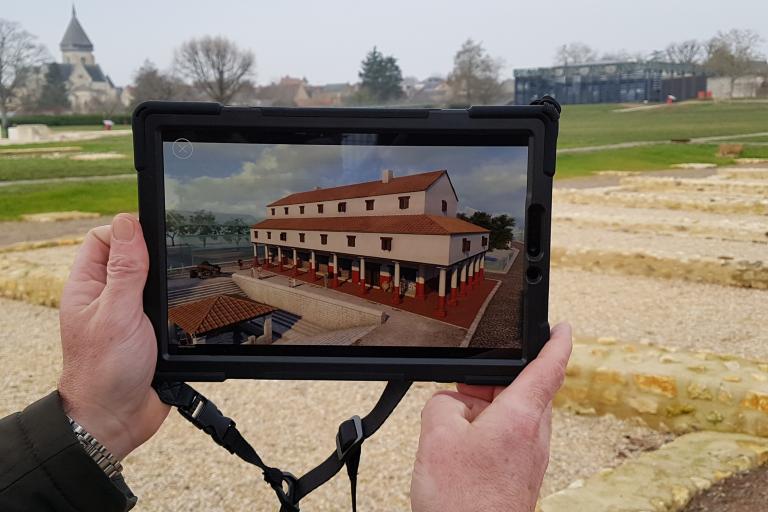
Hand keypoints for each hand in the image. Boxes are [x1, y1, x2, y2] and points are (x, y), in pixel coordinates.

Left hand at [58, 213, 168, 459]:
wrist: (118, 419)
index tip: (152, 237)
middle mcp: (107, 296)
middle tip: (172, 263)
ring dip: (168, 281)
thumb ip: (125, 267)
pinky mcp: (150, 330)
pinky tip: (188, 308)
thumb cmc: (105, 371)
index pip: (104, 238)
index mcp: (88, 286)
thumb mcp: (117, 312)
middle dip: (155, 254)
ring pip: (154, 280)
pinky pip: (167, 306)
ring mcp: (129, 313)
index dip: (128, 231)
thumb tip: (128, 221)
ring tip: (180, 286)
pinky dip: (178, 304)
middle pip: (133, 256)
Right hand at [410, 323, 572, 511]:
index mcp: (521, 416)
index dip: (556, 341)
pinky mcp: (520, 472)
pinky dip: (484, 432)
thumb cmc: (463, 502)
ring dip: (483, 411)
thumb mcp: (436, 436)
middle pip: (520, 390)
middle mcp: (533, 435)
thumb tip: (453, 403)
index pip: (549, 367)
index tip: (562, 326)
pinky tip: (460, 451)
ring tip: (455, 431)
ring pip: (509, 414)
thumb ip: (443, 403)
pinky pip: (505, 437)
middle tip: (461, 391)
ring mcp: (530, 456)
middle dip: (489, 384)